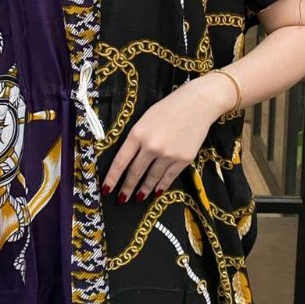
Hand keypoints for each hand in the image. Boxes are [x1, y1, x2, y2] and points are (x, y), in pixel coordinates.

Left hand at [102, 74, 232, 202]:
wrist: (198, 104)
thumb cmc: (167, 108)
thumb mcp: (144, 119)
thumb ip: (136, 138)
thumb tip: (128, 159)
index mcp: (137, 134)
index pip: (120, 161)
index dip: (112, 178)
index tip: (106, 189)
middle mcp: (151, 147)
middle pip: (135, 172)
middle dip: (127, 188)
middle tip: (121, 199)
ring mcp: (168, 155)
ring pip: (152, 177)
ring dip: (144, 189)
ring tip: (138, 198)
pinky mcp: (183, 159)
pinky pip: (169, 177)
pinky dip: (161, 186)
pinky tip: (156, 192)